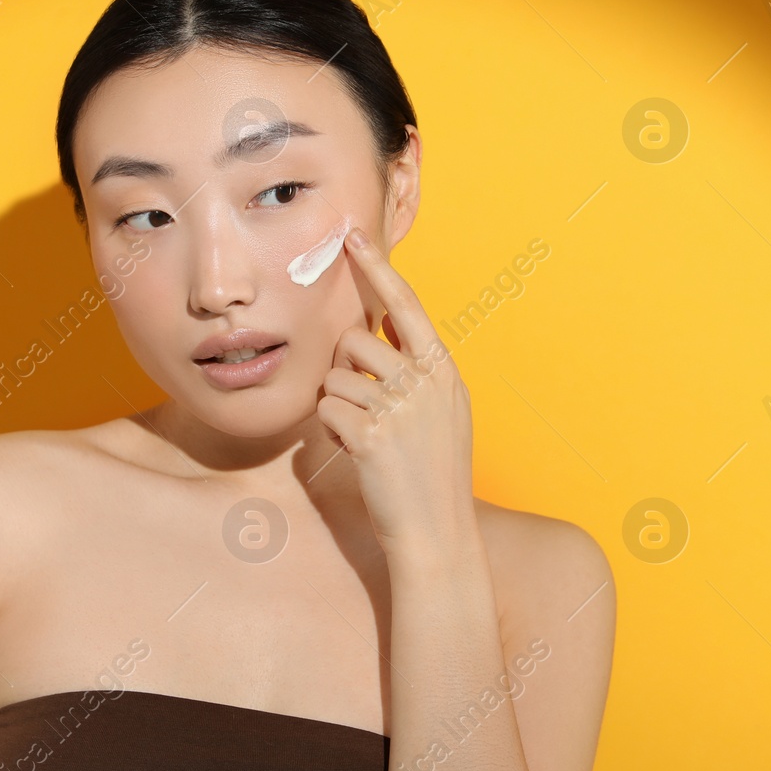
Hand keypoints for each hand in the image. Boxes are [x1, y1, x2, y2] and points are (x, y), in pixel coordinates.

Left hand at [316, 227, 475, 558]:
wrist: (437, 534)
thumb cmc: (432, 476)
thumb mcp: (441, 413)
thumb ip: (417, 373)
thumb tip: (379, 335)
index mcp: (443, 371)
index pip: (406, 304)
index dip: (377, 269)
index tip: (353, 237)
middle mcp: (425, 381)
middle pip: (355, 339)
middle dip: (343, 367)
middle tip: (361, 404)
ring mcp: (401, 407)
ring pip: (335, 375)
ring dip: (337, 403)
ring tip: (363, 434)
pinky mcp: (373, 434)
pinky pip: (327, 409)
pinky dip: (333, 431)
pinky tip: (357, 453)